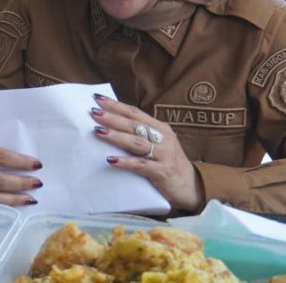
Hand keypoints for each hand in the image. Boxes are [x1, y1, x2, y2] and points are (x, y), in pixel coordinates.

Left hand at [89, 95, 203, 211]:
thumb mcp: (159, 144)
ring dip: (116, 136)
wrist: (191, 187)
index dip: (116, 105)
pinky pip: (141, 165)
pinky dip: (125, 162)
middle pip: (134, 125)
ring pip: (136, 142)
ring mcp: (163, 154)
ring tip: (98, 131)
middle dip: (113, 117)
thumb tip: (112, 124)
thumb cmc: (168, 164)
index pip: (135, 113)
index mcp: (160, 128)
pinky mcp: (162, 172)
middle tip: (94, 112)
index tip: (97, 98)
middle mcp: (163, 138)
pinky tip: (111, 160)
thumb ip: (141, 135)